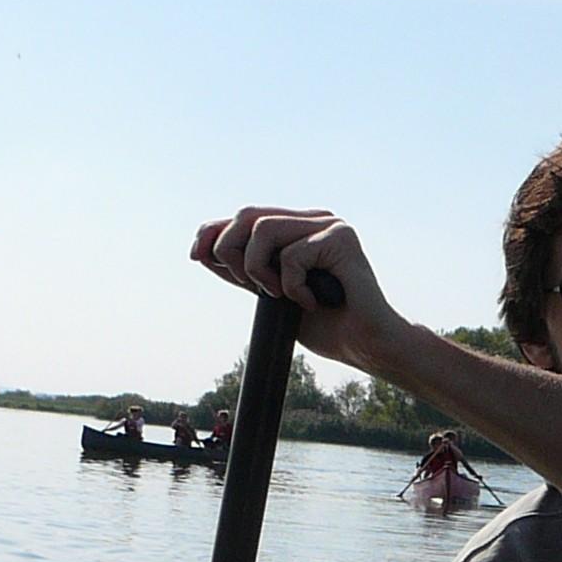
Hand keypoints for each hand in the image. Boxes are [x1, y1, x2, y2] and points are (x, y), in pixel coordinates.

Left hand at [191, 206, 401, 369]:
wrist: (365, 345)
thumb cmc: (327, 325)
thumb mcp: (272, 295)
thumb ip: (247, 271)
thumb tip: (205, 251)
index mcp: (298, 227)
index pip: (244, 216)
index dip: (213, 231)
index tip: (196, 256)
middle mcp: (313, 219)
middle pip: (247, 215)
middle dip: (232, 252)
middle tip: (254, 288)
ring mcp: (330, 225)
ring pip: (263, 229)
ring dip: (260, 269)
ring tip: (282, 296)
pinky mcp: (342, 238)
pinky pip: (292, 254)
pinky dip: (293, 286)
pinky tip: (312, 302)